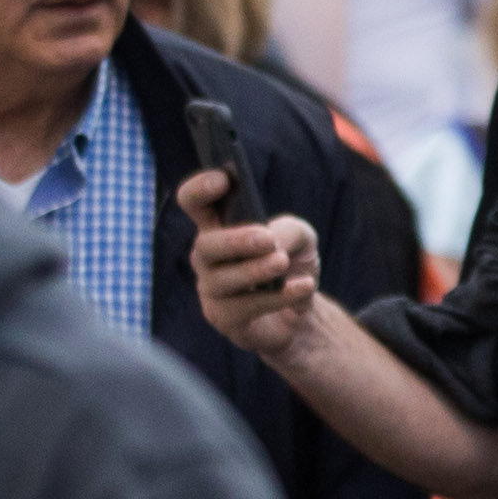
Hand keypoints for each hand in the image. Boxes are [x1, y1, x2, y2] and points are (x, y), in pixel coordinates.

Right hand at [183, 184, 331, 362]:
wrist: (302, 313)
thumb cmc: (293, 265)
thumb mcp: (301, 238)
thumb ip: (287, 231)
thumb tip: (270, 244)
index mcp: (220, 227)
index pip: (195, 202)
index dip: (200, 189)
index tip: (223, 179)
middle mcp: (208, 257)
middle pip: (205, 244)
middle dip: (235, 241)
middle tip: (267, 239)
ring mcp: (212, 290)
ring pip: (220, 279)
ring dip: (254, 270)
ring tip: (283, 263)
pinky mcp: (224, 319)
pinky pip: (242, 308)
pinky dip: (275, 297)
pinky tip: (303, 287)